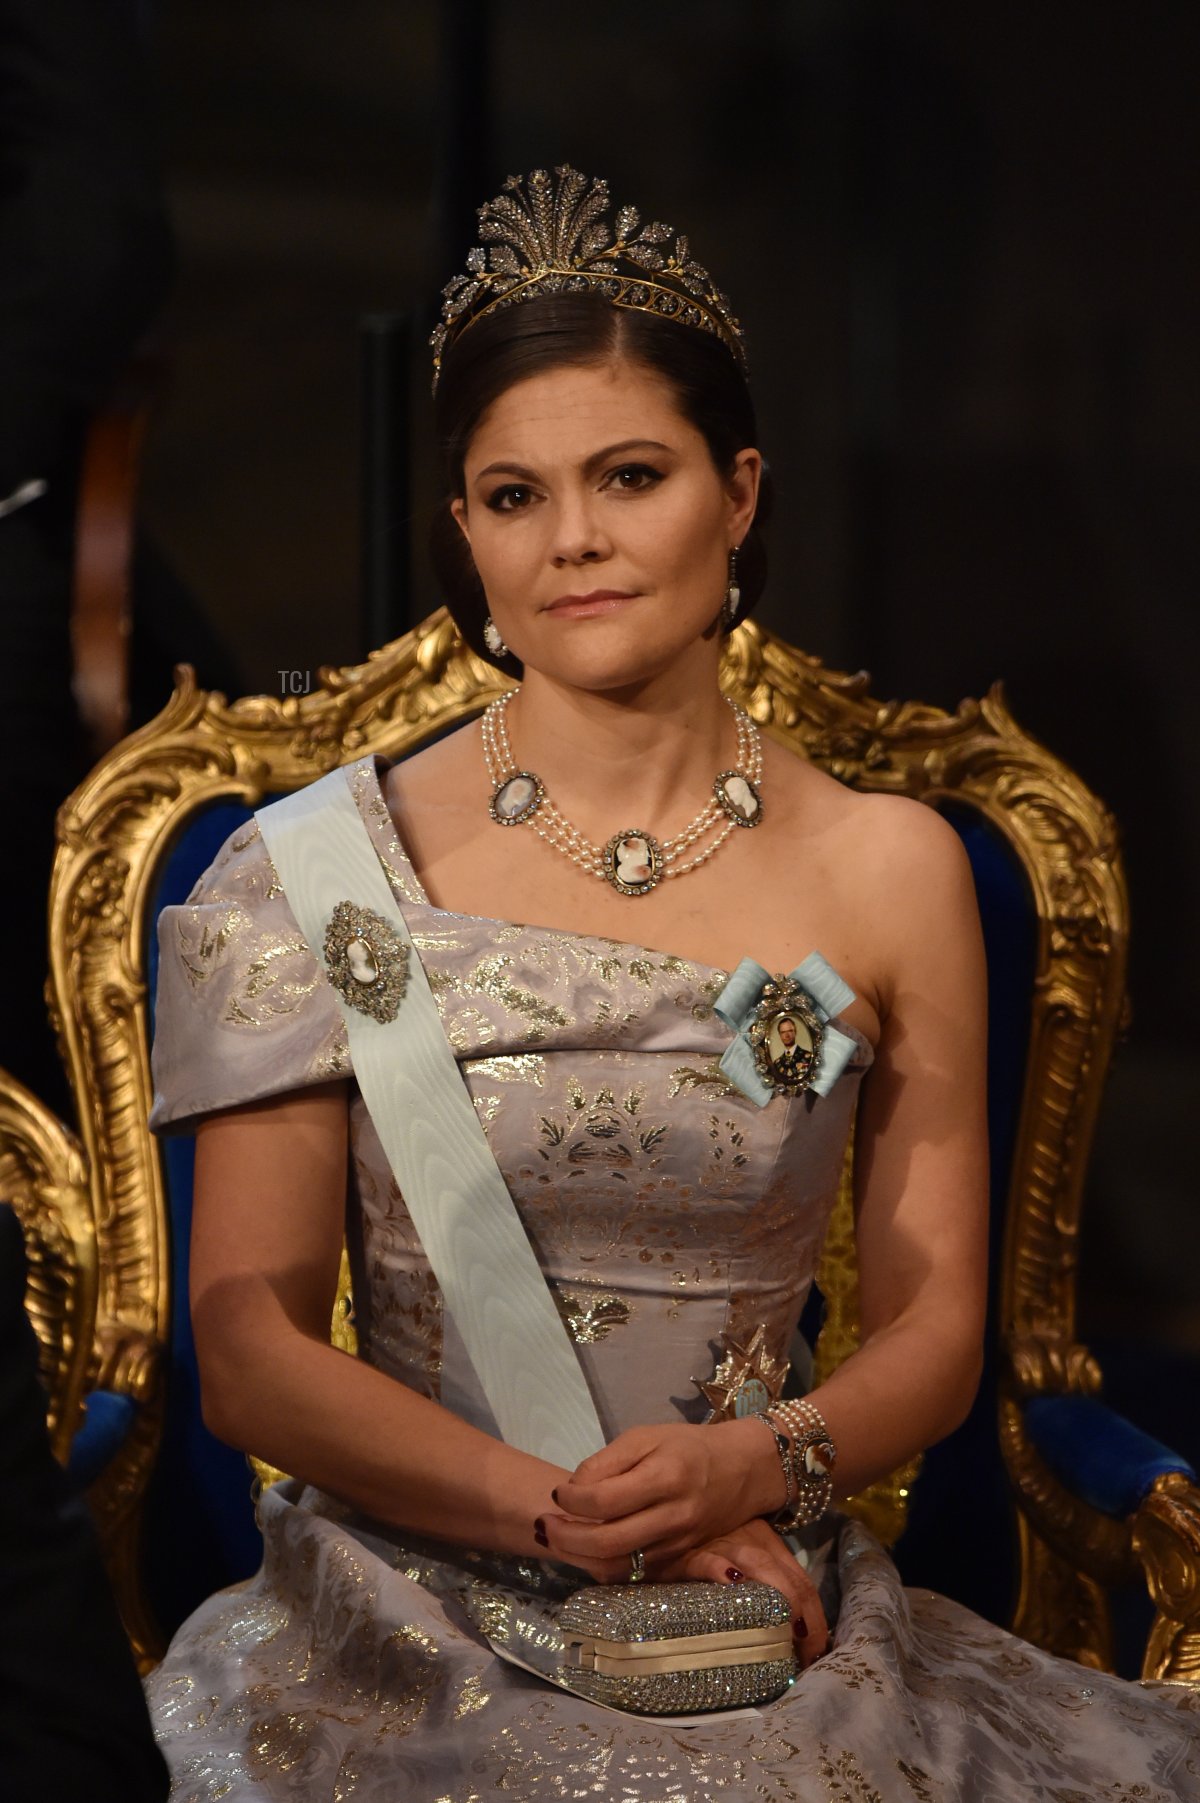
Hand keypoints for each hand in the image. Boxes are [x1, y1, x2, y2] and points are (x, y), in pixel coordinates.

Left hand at [535, 1418, 784, 1575]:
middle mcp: (673, 1517)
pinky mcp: (679, 1560)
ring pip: (619, 1565)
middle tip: (543, 1525)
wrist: (744, 1470)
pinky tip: (585, 1550)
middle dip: (567, 1538)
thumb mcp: (646, 1437)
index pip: (606, 1500)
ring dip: (580, 1557)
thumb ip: (607, 1463)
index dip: (572, 1500)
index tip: (557, 1492)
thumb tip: (573, 1490)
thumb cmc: (688, 1447)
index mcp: (665, 1477)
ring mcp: (678, 1544)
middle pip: (609, 1542)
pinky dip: (604, 1565)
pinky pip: (634, 1572)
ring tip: (557, 1538)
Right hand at [660, 1517, 829, 1670]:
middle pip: (788, 1576)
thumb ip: (762, 1594)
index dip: (815, 1619)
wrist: (655, 1533)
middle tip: (802, 1656)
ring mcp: (719, 1542)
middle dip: (803, 1618)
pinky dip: (718, 1570)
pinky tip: (730, 1583)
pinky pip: (705, 1560)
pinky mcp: (686, 1552)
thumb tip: (792, 1641)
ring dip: (777, 1597)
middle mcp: (749, 1537)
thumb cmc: (698, 1567)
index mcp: (766, 1542)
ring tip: (786, 1632)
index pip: (802, 1581)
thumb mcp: (738, 1573)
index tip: (815, 1653)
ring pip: (757, 1563)